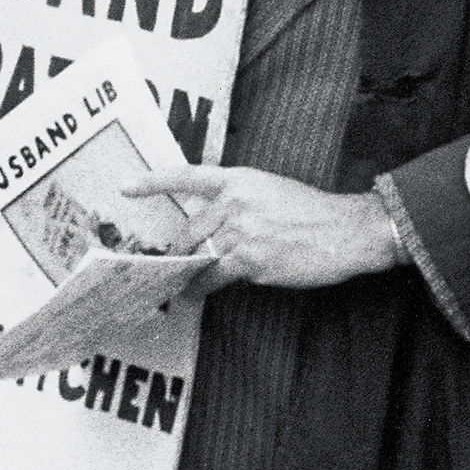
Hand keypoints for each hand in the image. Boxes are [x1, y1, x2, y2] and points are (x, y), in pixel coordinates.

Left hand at [124, 167, 402, 293]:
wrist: (344, 231)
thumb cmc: (310, 212)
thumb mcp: (270, 191)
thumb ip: (238, 203)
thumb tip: (209, 228)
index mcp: (240, 179)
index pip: (188, 176)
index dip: (154, 182)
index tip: (125, 186)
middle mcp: (237, 202)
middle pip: (190, 230)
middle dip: (180, 251)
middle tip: (171, 264)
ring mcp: (243, 231)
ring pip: (199, 255)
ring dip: (188, 272)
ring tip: (179, 284)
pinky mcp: (251, 260)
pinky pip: (214, 277)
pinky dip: (202, 287)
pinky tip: (198, 293)